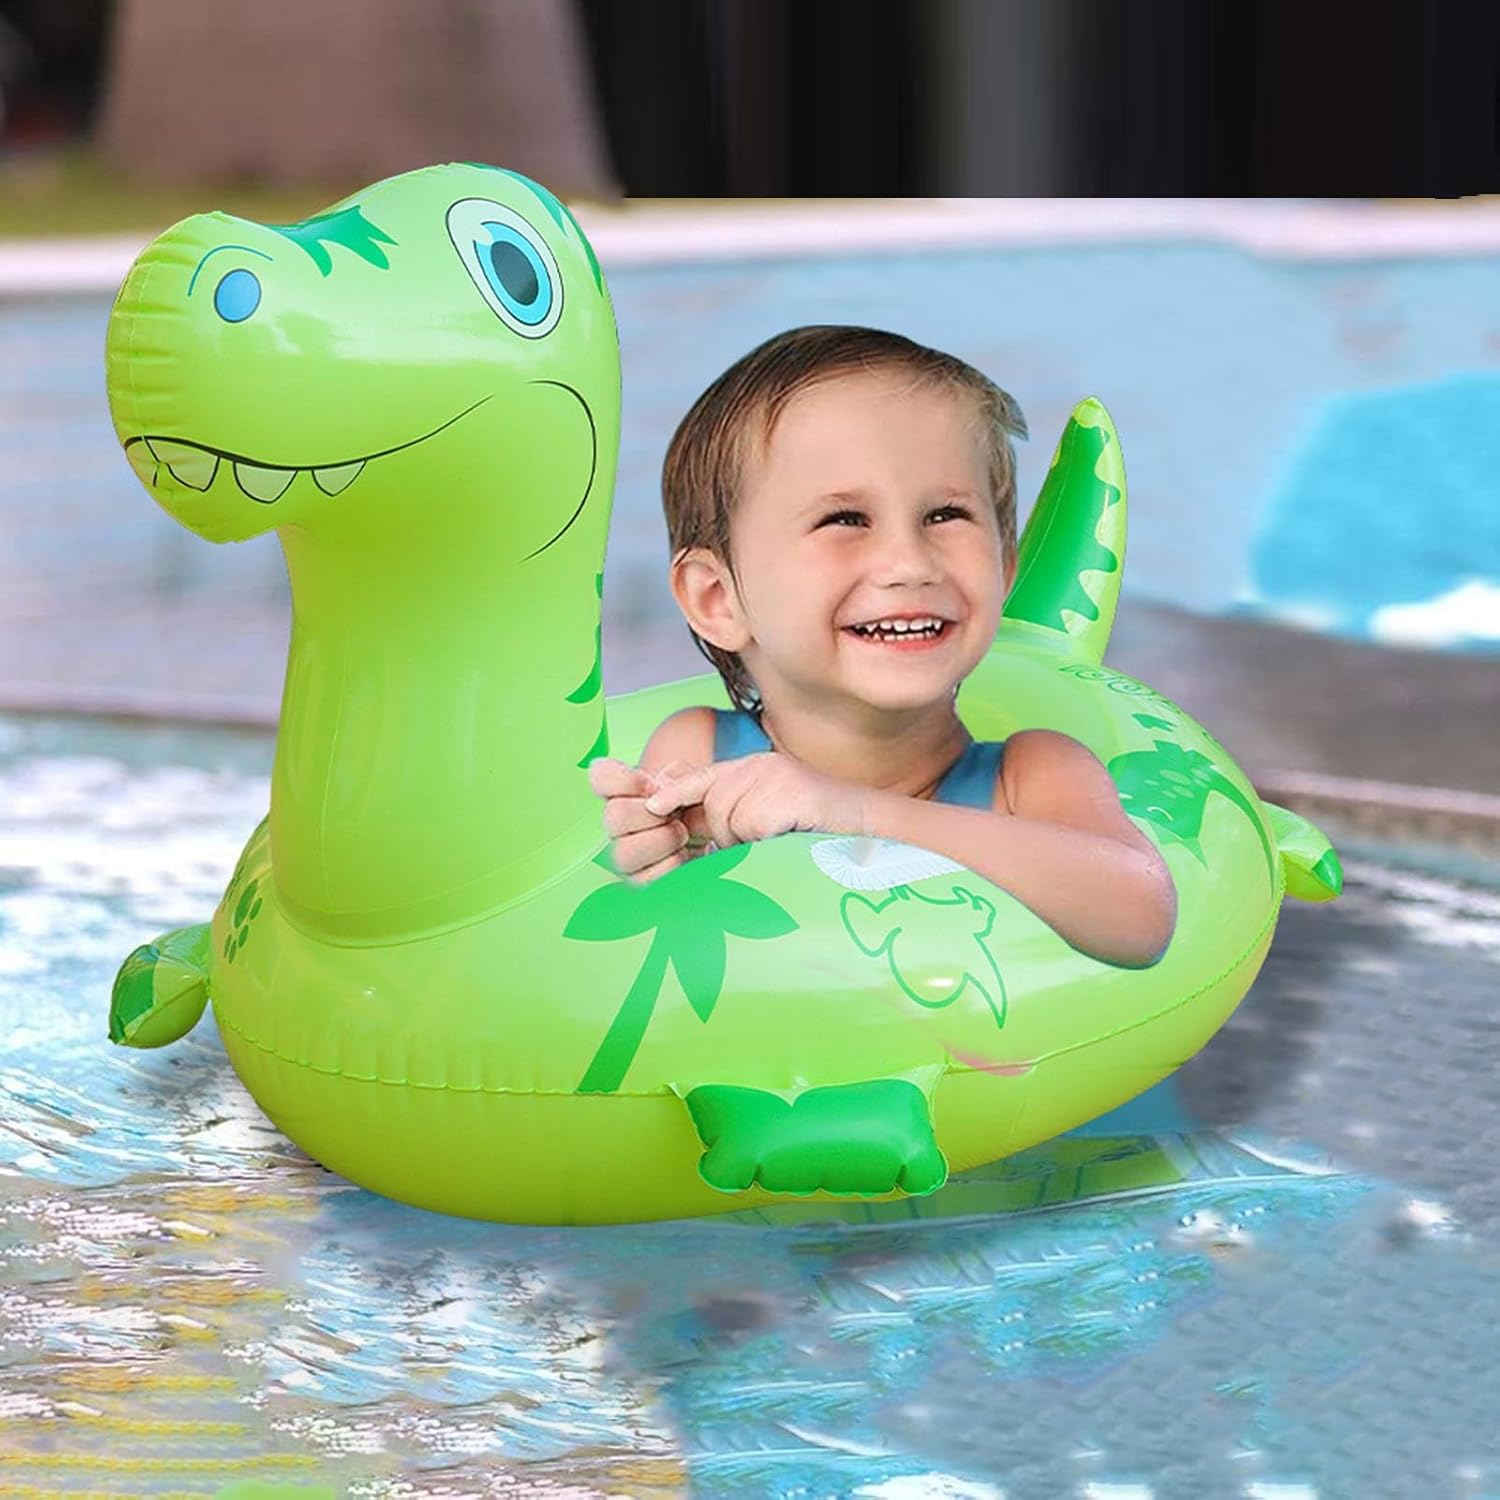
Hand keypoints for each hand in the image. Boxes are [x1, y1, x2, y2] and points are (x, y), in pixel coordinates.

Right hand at [587, 756, 712, 882]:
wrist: (713, 830)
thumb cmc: (698, 804)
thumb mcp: (696, 780)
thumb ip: (679, 777)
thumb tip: (657, 793)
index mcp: (623, 789)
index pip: (600, 776)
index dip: (624, 780)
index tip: (651, 785)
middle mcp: (617, 821)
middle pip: (614, 816)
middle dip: (651, 814)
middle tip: (674, 814)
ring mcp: (625, 852)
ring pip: (623, 853)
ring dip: (661, 841)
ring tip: (682, 834)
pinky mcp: (639, 879)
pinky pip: (642, 879)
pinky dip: (669, 865)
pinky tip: (682, 854)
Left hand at [644, 752, 868, 849]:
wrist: (869, 829)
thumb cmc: (821, 834)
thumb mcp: (772, 816)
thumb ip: (737, 816)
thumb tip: (696, 837)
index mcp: (756, 767)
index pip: (705, 777)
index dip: (675, 792)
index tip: (651, 806)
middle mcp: (761, 766)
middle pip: (712, 804)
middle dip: (724, 835)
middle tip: (759, 842)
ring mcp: (772, 778)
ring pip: (726, 819)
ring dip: (744, 842)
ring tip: (777, 838)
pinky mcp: (782, 795)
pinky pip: (748, 828)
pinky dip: (761, 842)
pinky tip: (785, 836)